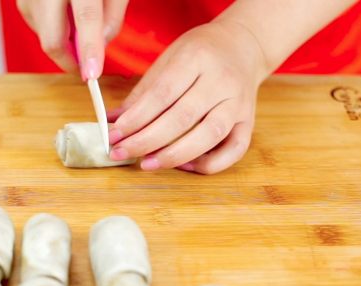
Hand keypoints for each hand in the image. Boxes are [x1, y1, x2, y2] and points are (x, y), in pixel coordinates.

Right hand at [17, 0, 128, 78]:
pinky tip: (63, 13)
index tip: (92, 74)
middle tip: (87, 64)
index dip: (89, 49)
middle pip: (52, 38)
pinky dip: (52, 27)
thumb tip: (102, 44)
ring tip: (77, 22)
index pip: (85, 16)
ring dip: (62, 40)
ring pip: (43, 35)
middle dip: (70, 60)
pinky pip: (35, 24)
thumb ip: (113, 14)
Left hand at [108, 19, 268, 173]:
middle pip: (182, 118)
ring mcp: (239, 103)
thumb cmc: (199, 55)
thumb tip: (111, 122)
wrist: (243, 46)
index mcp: (197, 58)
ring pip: (209, 136)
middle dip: (146, 141)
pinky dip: (208, 164)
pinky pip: (233, 151)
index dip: (136, 119)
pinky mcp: (249, 122)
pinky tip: (183, 165)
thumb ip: (141, 93)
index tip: (113, 135)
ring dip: (174, 155)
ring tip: (147, 164)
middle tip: (121, 153)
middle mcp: (221, 81)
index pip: (162, 94)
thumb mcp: (168, 60)